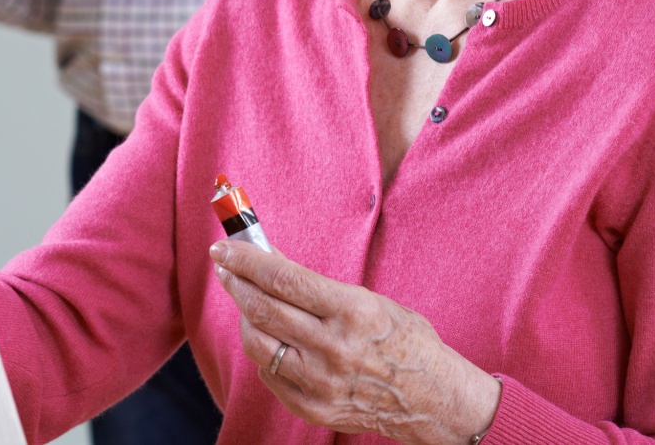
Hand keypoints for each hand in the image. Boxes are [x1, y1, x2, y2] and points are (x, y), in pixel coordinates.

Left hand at [210, 241, 500, 444]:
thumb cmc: (401, 339)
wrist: (431, 398)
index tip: (224, 247)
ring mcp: (321, 382)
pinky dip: (263, 350)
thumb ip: (315, 284)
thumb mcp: (367, 299)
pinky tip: (269, 337)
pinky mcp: (313, 408)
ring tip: (246, 299)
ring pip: (257, 342)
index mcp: (352, 311)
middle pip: (263, 308)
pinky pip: (268, 374)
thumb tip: (267, 257)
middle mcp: (333, 348)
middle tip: (224, 265)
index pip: (283, 278)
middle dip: (235, 281)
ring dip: (243, 315)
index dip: (246, 259)